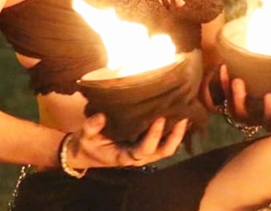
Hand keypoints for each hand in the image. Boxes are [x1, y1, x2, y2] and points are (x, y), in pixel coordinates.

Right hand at [68, 114, 187, 168]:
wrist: (87, 152)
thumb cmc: (88, 144)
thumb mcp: (84, 136)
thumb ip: (91, 127)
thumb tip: (101, 116)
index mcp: (125, 156)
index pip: (143, 149)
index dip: (153, 136)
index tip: (159, 118)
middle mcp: (139, 156)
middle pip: (163, 151)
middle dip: (175, 136)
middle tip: (182, 116)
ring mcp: (144, 151)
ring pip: (167, 147)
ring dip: (178, 133)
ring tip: (185, 113)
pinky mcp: (146, 144)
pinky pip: (163, 140)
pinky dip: (173, 130)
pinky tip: (179, 113)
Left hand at [217, 64, 270, 131]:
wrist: (247, 78)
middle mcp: (266, 116)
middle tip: (270, 96)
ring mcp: (247, 115)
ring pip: (242, 116)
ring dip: (240, 100)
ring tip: (238, 81)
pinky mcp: (230, 107)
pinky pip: (225, 100)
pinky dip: (223, 84)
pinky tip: (225, 68)